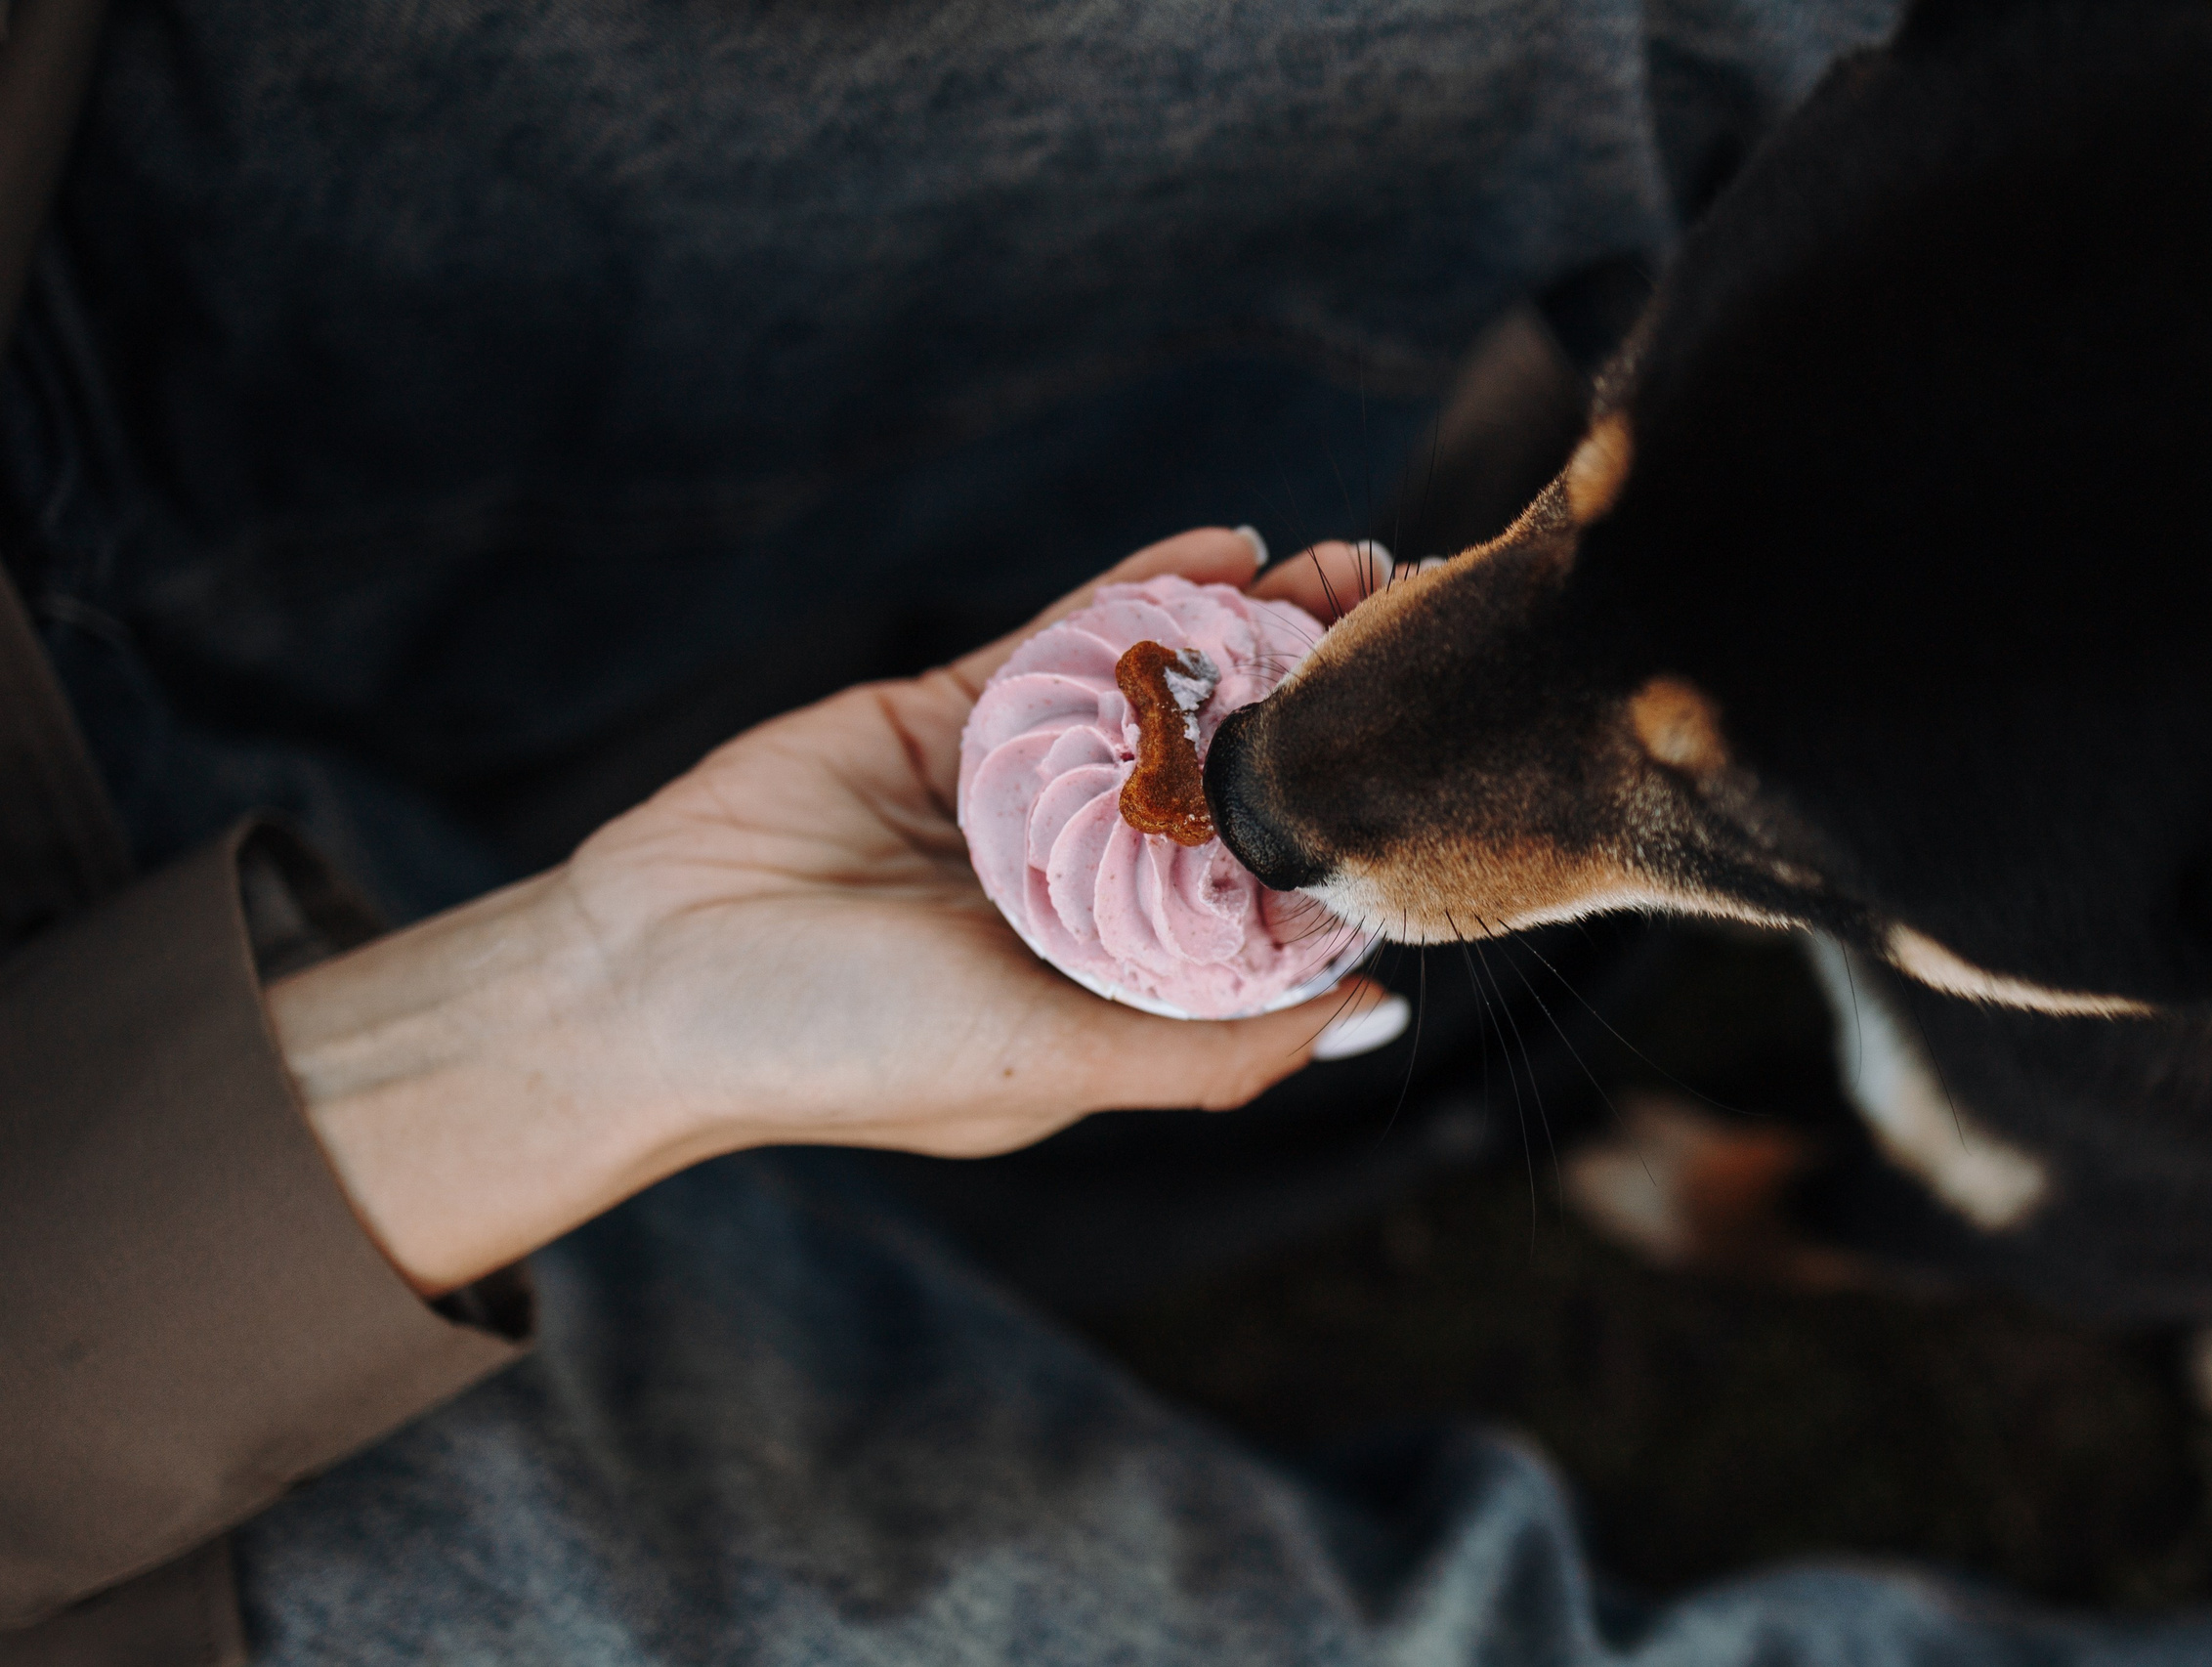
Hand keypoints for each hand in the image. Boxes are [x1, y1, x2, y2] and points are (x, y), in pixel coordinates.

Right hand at [271, 529, 1401, 1293]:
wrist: (642, 975)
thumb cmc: (848, 1049)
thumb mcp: (1048, 1069)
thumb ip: (1205, 1047)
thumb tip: (1367, 1021)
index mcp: (1107, 979)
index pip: (1254, 894)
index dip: (1335, 822)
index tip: (1417, 755)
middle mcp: (1072, 884)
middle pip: (1218, 778)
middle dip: (1309, 701)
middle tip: (1404, 621)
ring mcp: (1012, 794)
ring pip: (1151, 696)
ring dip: (1248, 629)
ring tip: (1348, 563)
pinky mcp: (943, 716)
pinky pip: (1062, 641)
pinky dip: (1141, 588)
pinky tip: (1227, 545)